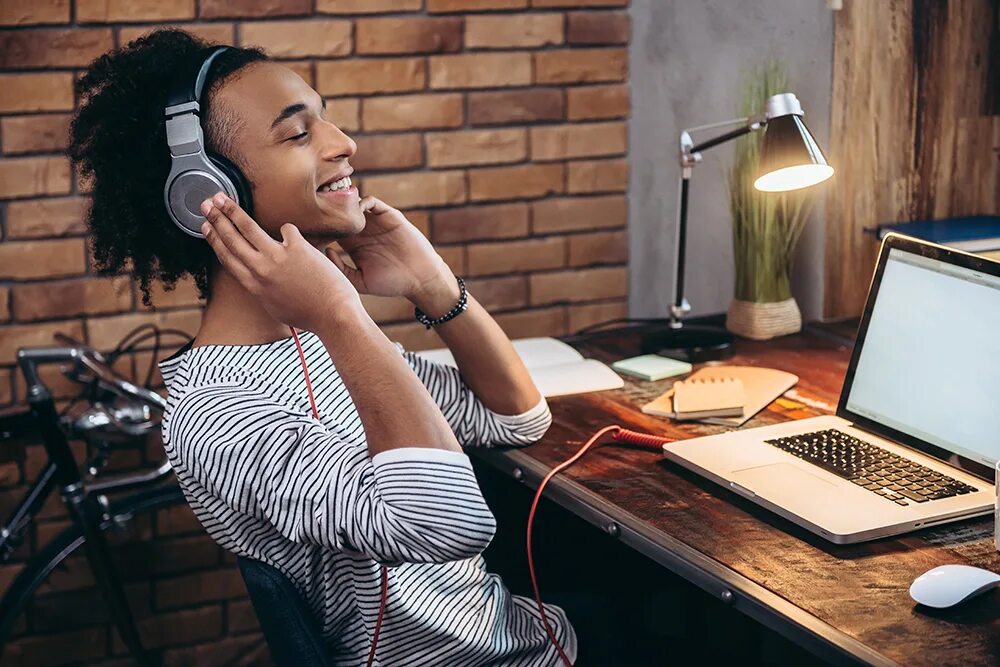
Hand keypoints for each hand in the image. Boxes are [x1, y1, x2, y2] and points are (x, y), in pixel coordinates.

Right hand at [200, 193, 362, 331]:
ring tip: (222, 198)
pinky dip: (288, 230)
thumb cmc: (310, 314)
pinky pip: (287, 229)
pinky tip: (293, 236)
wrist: (333, 315)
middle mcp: (261, 270)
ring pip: (248, 228)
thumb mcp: (276, 306)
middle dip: (216, 219)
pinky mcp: (297, 248)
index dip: (214, 240)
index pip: (227, 258)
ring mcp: (278, 258)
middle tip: (206, 205)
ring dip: (232, 211)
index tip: (205, 228)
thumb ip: (263, 288)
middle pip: (231, 239)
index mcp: (254, 286)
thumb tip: (257, 275)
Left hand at [326, 197, 453, 305]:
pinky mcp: (389, 215)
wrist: (420, 278)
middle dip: (328, 212)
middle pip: (339, 215)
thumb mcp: (361, 281)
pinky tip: (355, 214)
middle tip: (315, 213)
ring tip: (334, 210)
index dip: (320, 229)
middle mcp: (362, 232)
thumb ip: (341, 268)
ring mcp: (375, 222)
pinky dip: (361, 202)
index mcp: (353, 246)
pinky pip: (371, 202)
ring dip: (343, 205)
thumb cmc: (392, 283)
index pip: (330, 231)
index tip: (310, 231)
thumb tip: (326, 250)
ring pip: (353, 205)